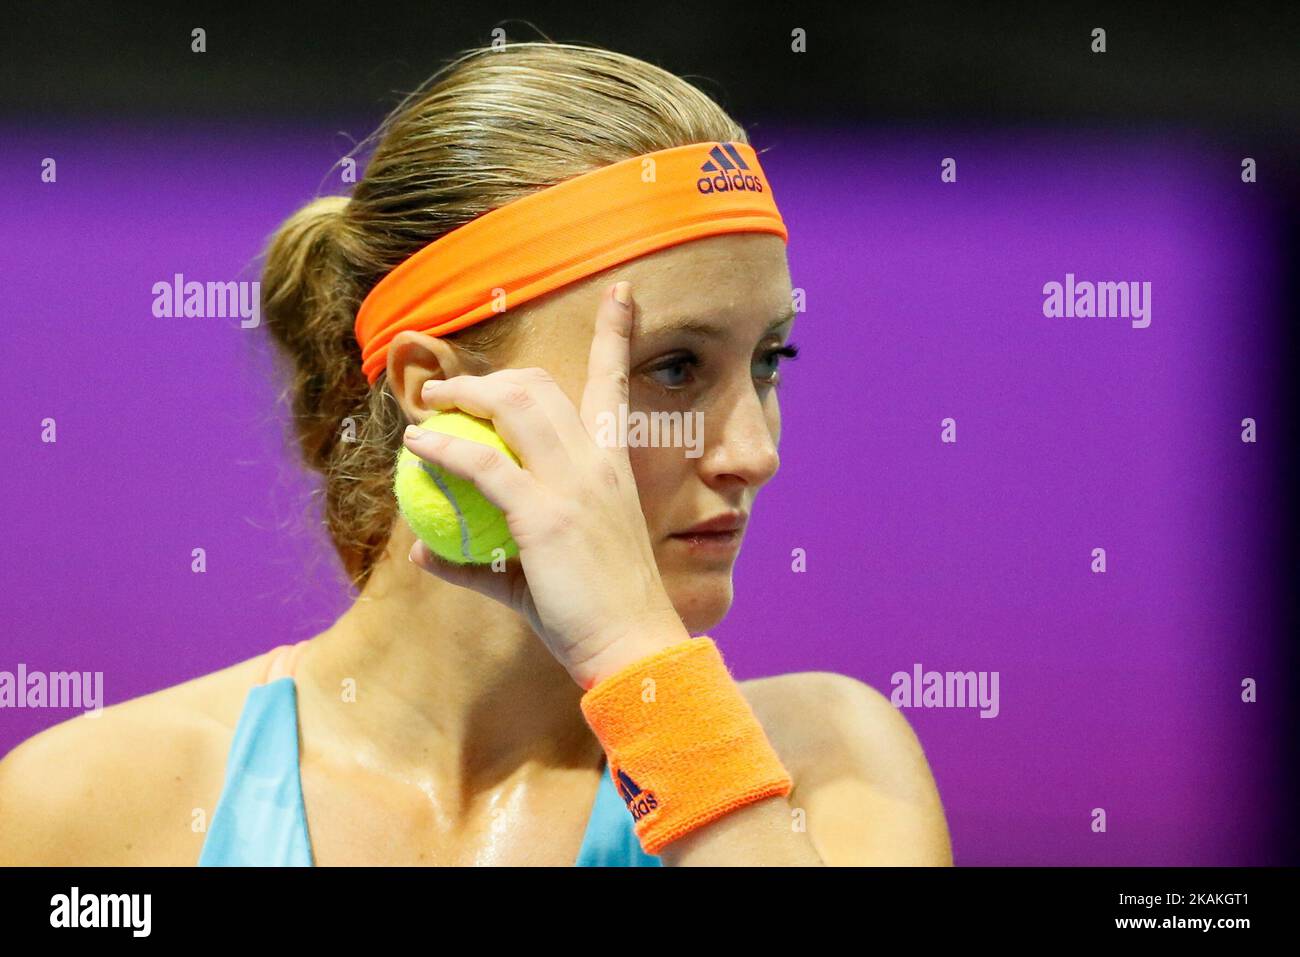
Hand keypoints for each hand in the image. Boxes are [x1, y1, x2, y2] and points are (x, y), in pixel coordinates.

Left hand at [402, 281, 690, 688]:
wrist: (634, 649)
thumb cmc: (595, 616)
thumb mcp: (540, 578)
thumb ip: (481, 561)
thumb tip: (423, 553)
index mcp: (612, 468)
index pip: (613, 385)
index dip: (615, 333)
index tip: (622, 292)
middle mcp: (596, 464)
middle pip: (542, 387)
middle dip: (493, 376)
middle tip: (450, 392)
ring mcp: (574, 484)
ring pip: (515, 406)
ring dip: (464, 396)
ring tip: (428, 408)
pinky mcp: (546, 514)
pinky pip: (484, 465)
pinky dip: (445, 449)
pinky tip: (419, 447)